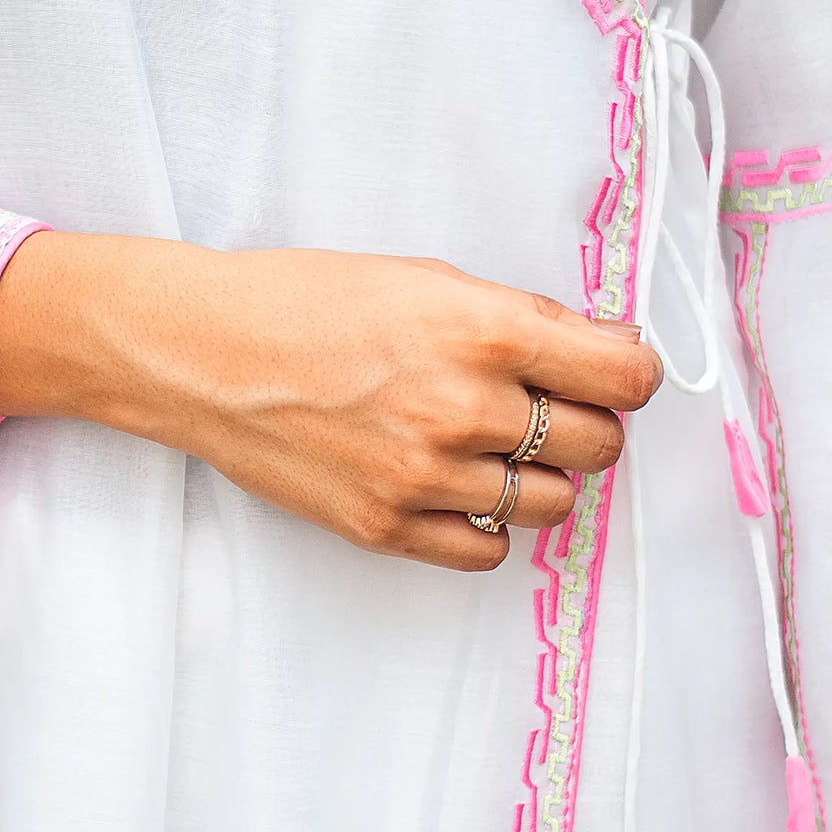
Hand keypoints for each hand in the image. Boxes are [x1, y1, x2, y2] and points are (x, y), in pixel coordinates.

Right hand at [0, 234, 661, 569]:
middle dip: (584, 422)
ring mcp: (426, 478)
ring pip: (551, 504)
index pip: (625, 377)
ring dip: (536, 474)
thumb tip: (606, 353)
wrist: (202, 352)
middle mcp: (464, 409)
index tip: (612, 369)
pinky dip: (485, 522)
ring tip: (488, 441)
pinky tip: (454, 483)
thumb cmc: (306, 300)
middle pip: (597, 445)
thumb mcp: (425, 280)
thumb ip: (519, 321)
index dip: (629, 373)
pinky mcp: (388, 528)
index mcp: (482, 331)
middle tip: (543, 403)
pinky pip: (488, 551)